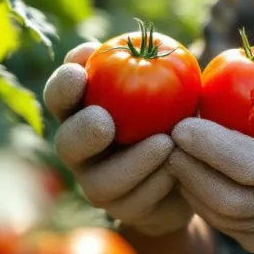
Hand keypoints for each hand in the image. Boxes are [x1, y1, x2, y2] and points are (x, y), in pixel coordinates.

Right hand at [44, 41, 193, 236]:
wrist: (192, 168)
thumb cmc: (174, 111)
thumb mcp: (168, 86)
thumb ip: (145, 66)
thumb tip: (124, 43)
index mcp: (83, 109)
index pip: (61, 95)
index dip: (63, 85)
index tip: (79, 72)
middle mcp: (82, 149)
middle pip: (67, 142)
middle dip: (83, 131)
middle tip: (105, 121)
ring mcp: (98, 183)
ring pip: (103, 180)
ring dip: (135, 160)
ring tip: (166, 143)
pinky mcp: (124, 211)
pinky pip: (137, 201)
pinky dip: (159, 181)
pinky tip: (179, 168)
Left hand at [167, 82, 253, 253]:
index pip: (253, 167)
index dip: (213, 146)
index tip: (184, 122)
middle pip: (224, 195)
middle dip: (188, 164)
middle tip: (167, 131)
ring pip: (215, 211)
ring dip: (187, 179)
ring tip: (170, 145)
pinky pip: (217, 219)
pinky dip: (196, 192)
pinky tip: (185, 165)